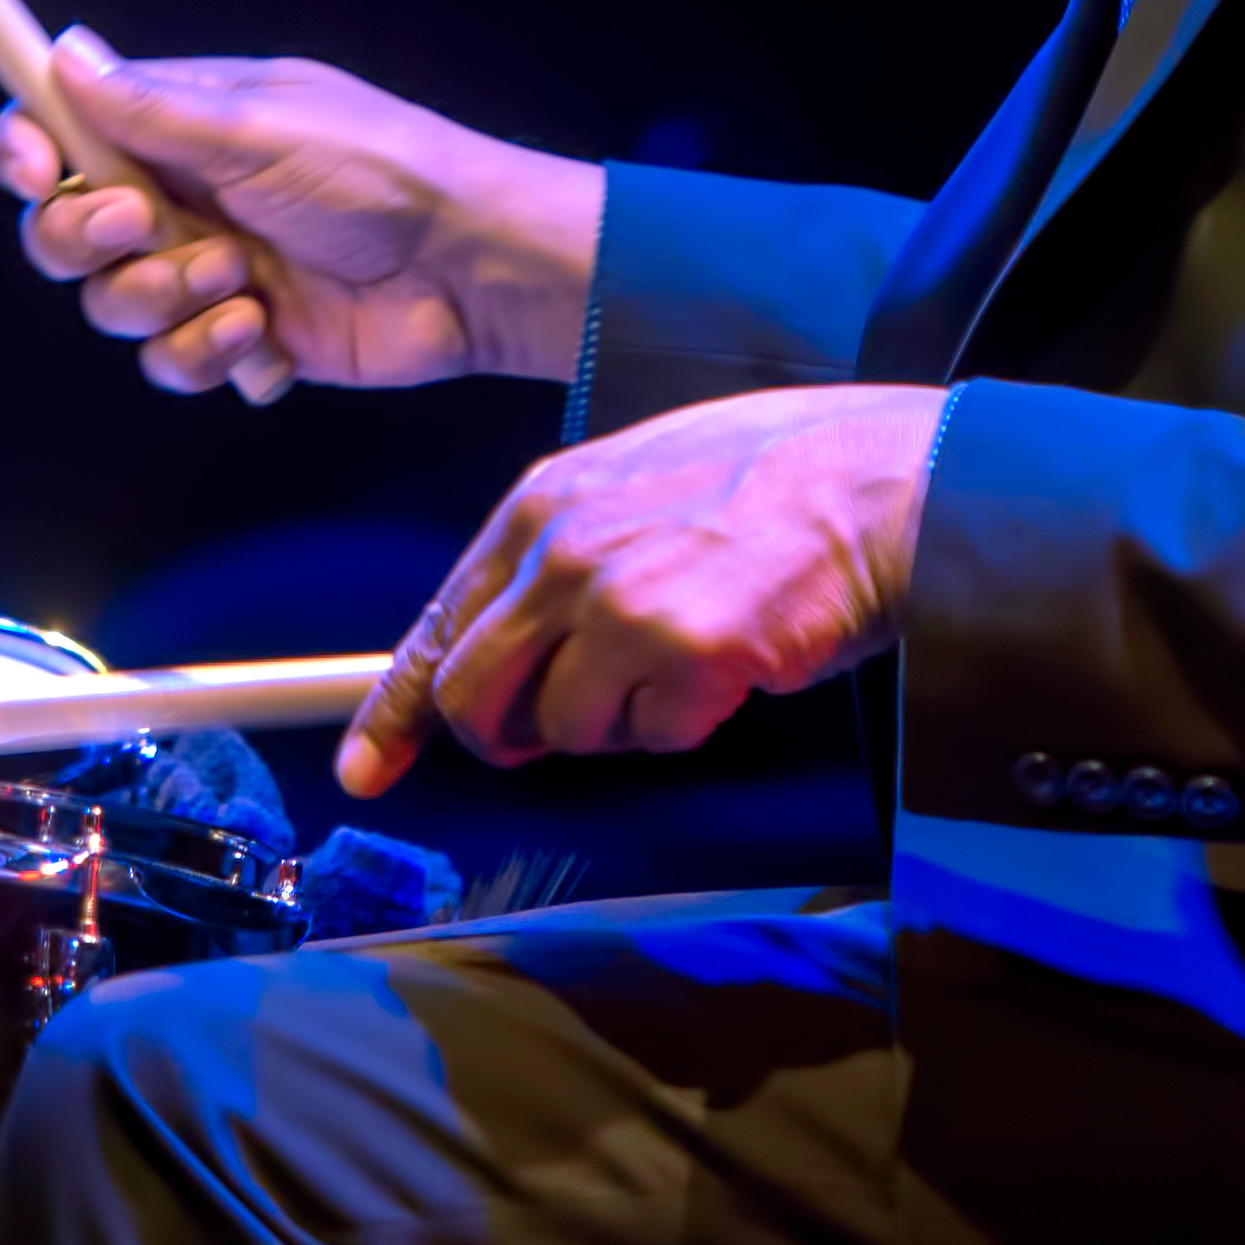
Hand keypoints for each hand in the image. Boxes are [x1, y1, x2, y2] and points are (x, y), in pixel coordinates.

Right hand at [0, 32, 602, 396]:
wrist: (473, 271)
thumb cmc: (382, 171)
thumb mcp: (263, 130)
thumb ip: (154, 110)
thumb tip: (63, 51)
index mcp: (181, 126)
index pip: (63, 128)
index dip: (27, 151)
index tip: (32, 169)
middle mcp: (182, 195)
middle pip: (63, 228)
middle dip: (87, 238)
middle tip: (142, 226)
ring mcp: (208, 269)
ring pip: (113, 305)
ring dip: (164, 299)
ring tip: (243, 282)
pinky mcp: (242, 338)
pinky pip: (174, 364)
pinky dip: (212, 354)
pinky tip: (270, 336)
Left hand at [333, 384, 941, 798]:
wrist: (879, 480)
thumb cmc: (774, 475)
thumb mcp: (634, 479)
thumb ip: (563, 549)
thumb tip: (517, 633)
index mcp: (541, 505)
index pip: (438, 624)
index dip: (394, 711)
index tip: (366, 769)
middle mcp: (561, 553)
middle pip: (472, 695)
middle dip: (504, 737)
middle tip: (552, 737)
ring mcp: (617, 606)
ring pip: (562, 729)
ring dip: (616, 723)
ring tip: (680, 664)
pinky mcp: (684, 655)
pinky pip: (652, 737)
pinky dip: (686, 724)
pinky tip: (729, 667)